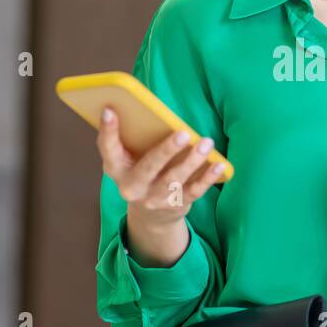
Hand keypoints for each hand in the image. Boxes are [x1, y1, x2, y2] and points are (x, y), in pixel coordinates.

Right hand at [97, 106, 224, 230]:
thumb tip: (147, 110)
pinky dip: (207, 178)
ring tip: (206, 143)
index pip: (108, 148)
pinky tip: (219, 165)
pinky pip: (193, 191)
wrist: (150, 217)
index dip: (108, 130)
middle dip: (167, 150)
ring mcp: (153, 198)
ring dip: (192, 161)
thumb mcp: (129, 160)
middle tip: (183, 133)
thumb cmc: (141, 173)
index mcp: (116, 168)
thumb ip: (133, 139)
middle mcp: (132, 187)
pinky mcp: (175, 206)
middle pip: (149, 166)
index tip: (110, 110)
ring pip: (174, 179)